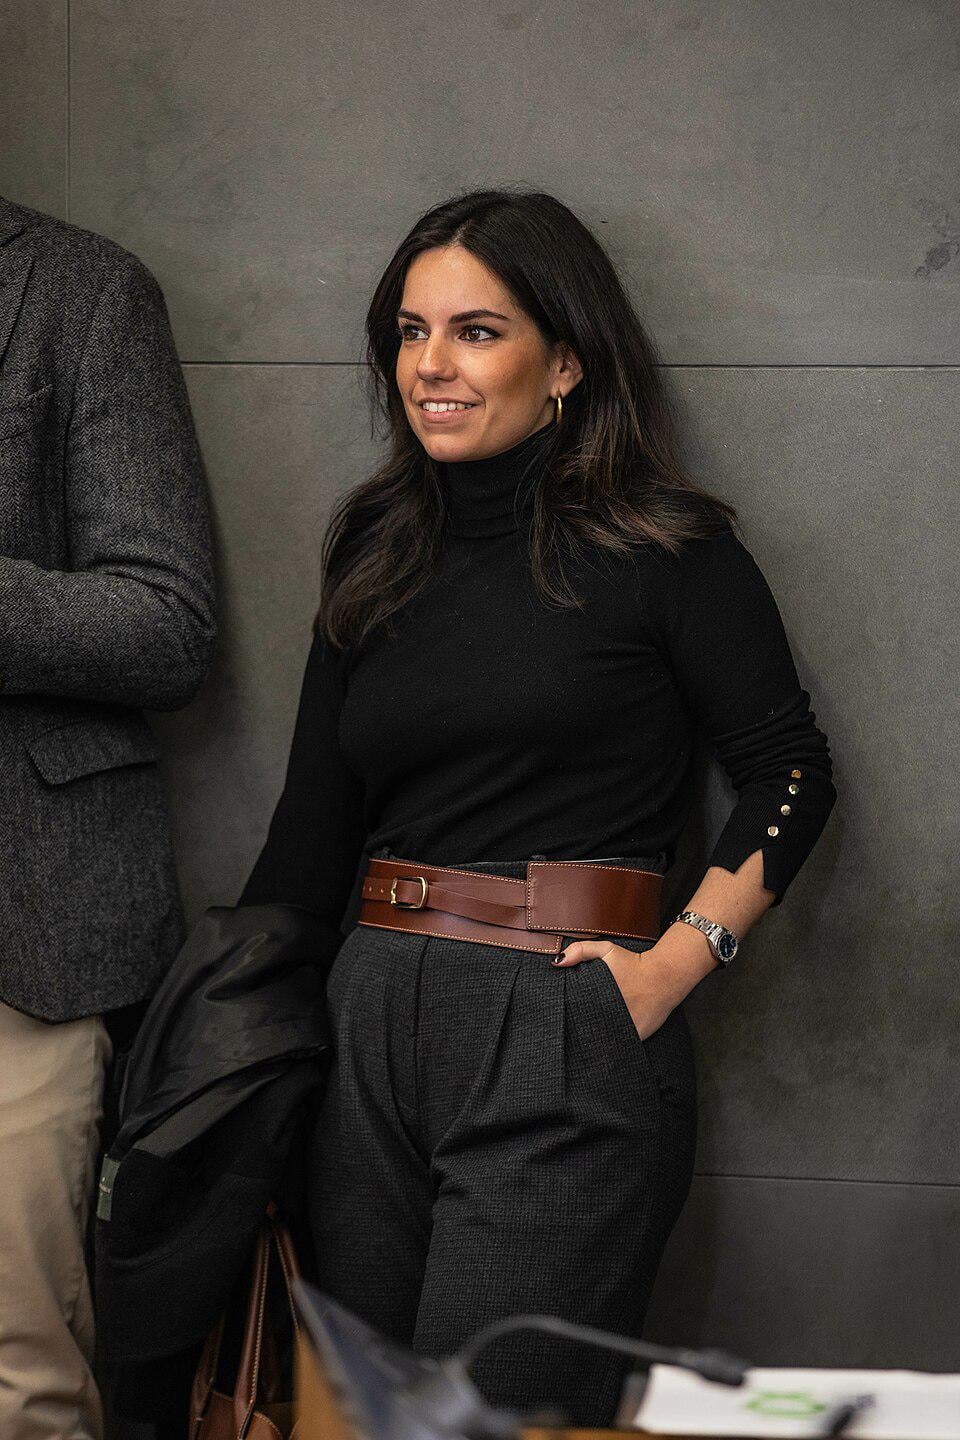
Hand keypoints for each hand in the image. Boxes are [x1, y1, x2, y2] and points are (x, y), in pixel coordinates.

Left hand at [552, 938, 680, 1040]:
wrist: (664, 974)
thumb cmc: (633, 962)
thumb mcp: (606, 949)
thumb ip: (581, 950)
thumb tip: (556, 962)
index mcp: (595, 996)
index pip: (574, 1014)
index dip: (569, 1017)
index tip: (567, 1018)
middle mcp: (608, 1014)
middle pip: (586, 1029)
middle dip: (581, 1030)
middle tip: (579, 1030)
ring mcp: (624, 1027)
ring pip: (604, 1040)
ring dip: (598, 1040)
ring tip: (594, 1038)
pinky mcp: (638, 1035)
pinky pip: (622, 1045)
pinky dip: (616, 1046)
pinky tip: (611, 1043)